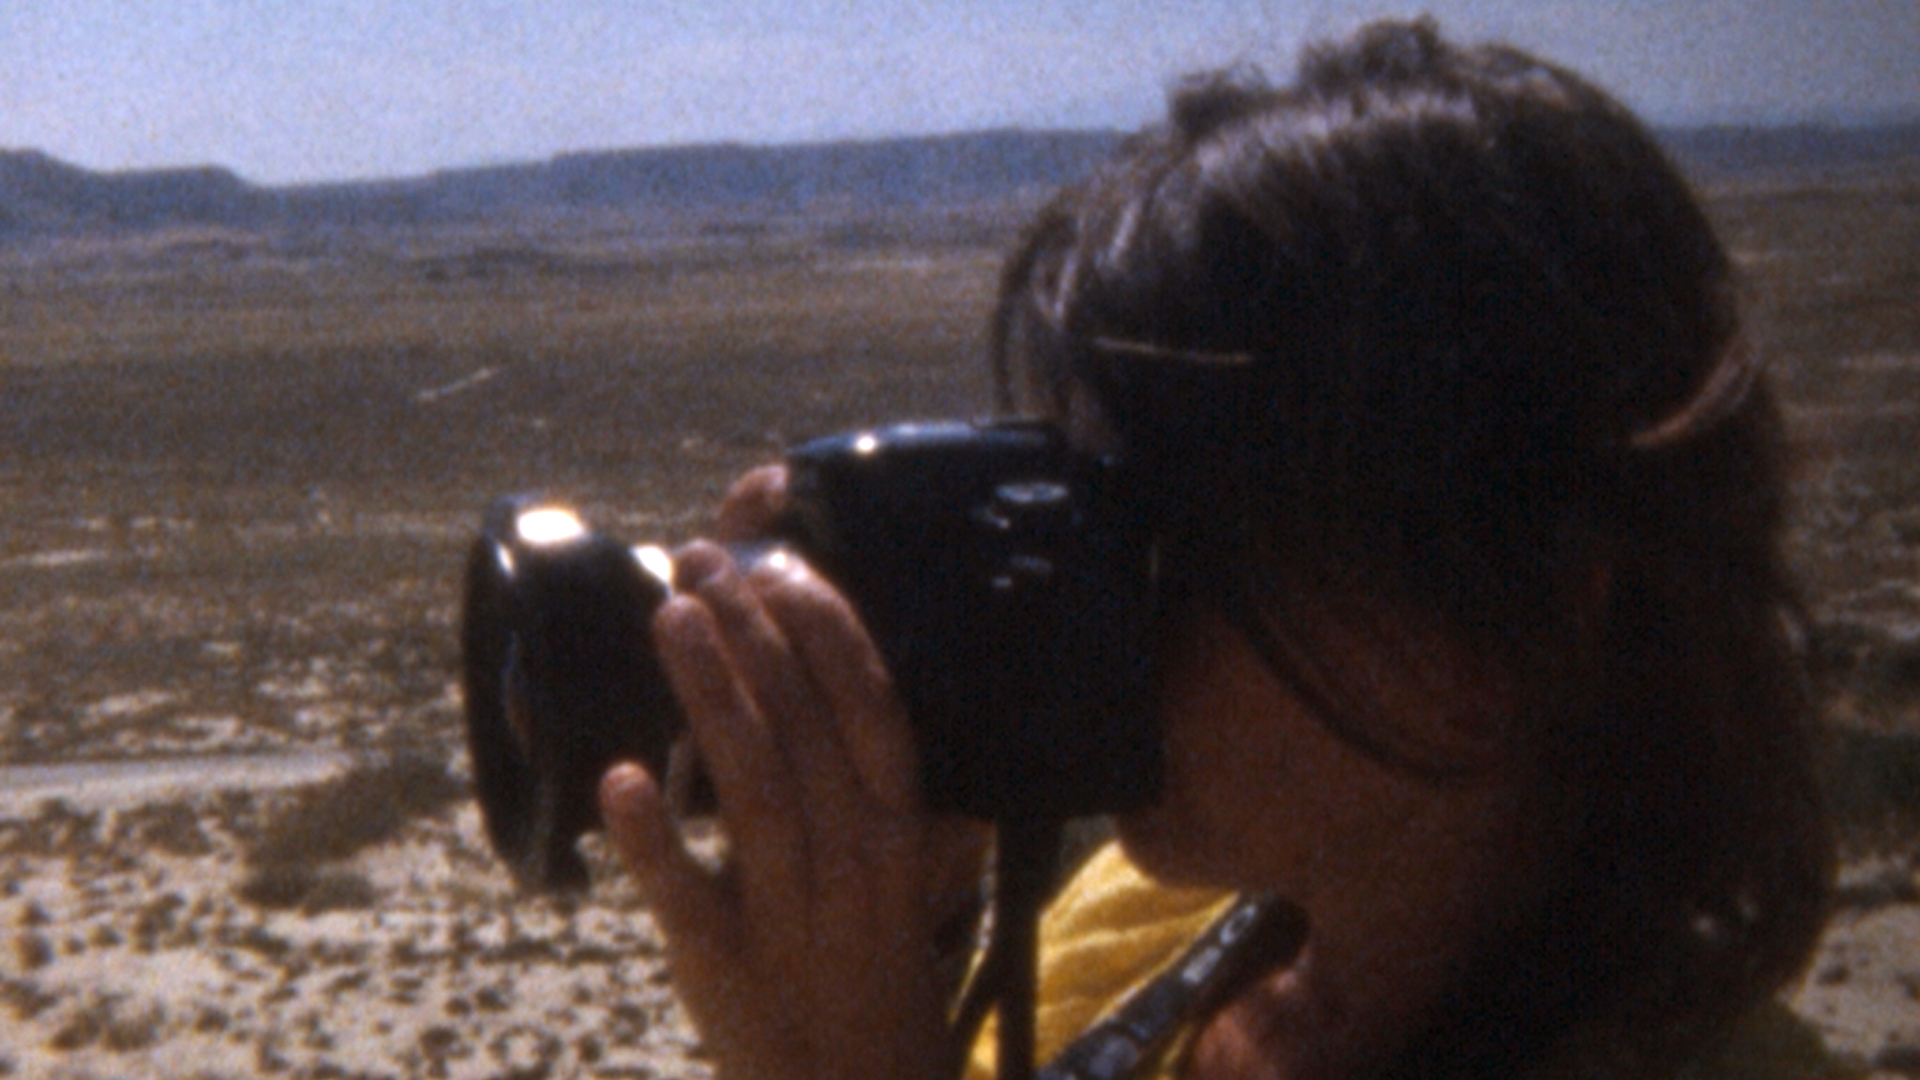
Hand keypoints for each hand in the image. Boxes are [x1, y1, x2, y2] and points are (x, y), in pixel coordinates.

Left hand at [598, 473, 984, 1079]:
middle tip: (700, 560)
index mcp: (900, 826)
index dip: (827, 629)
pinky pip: (687, 896)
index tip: (780, 561)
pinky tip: (619, 778)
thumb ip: (906, 789)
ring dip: (710, 695)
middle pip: (804, 728)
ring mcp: (788, 912)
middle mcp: (853, 859)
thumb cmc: (879, 966)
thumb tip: (902, 693)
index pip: (872, 707)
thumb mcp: (916, 872)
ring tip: (669, 615)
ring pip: (753, 790)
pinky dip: (652, 838)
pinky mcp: (723, 962)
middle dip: (753, 633)